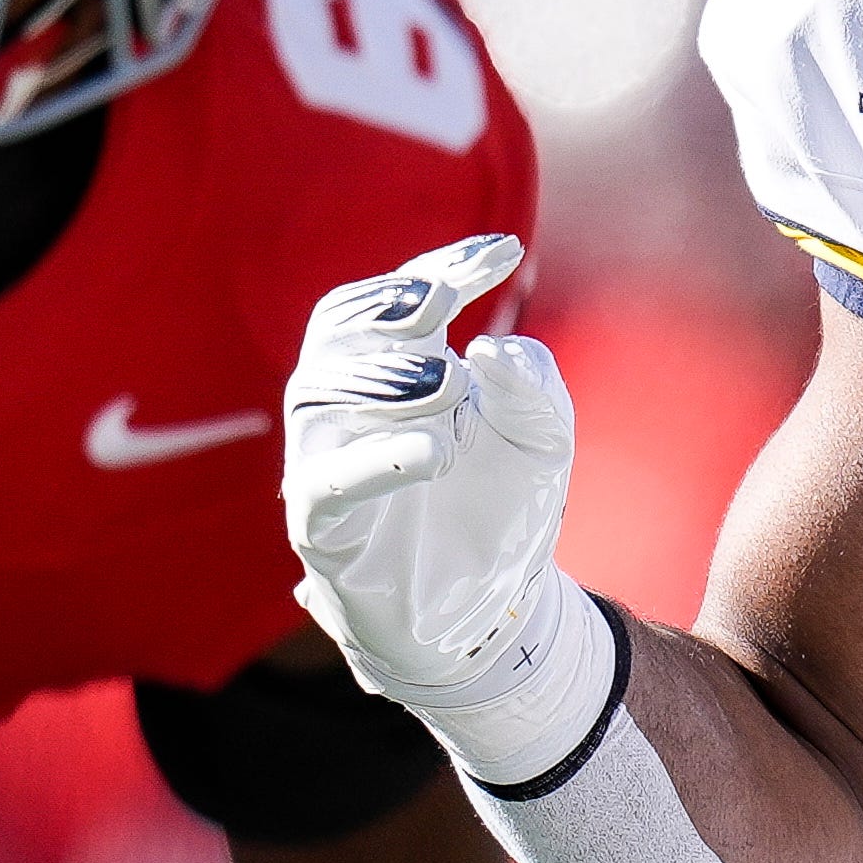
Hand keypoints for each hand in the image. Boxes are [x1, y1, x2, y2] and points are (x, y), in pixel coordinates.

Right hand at [284, 235, 575, 710]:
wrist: (498, 610)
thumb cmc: (508, 508)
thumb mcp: (544, 438)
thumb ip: (532, 386)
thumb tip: (490, 350)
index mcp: (402, 370)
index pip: (399, 297)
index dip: (443, 265)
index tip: (504, 252)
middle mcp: (354, 408)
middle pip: (338, 330)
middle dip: (392, 307)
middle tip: (444, 304)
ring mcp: (330, 464)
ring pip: (317, 395)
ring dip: (381, 375)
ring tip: (448, 384)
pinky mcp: (323, 528)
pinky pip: (325, 484)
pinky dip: (374, 458)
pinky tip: (433, 448)